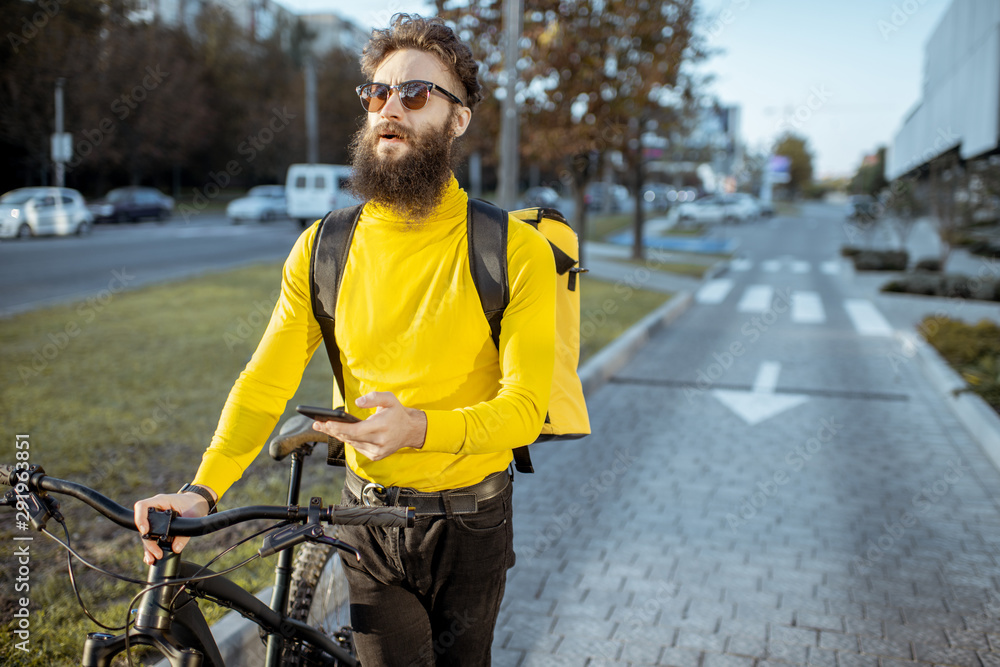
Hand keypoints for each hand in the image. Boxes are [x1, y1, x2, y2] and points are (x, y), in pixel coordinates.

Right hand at [134, 490, 214, 564]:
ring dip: (148, 547)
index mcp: (161, 501)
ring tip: (152, 559)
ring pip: (146, 534)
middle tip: (156, 553)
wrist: (198, 503)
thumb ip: (185, 532)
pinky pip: (152, 537)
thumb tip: (176, 548)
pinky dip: (151, 547)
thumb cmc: (195, 505)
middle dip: (148, 541)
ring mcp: (156, 518)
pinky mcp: (158, 526)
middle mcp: (155, 509)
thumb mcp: (193, 516)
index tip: (145, 531)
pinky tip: (151, 557)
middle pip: (143, 525)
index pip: (142, 506)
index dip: (140, 518)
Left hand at [311, 392, 426, 461]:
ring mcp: (377, 451)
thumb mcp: (389, 399)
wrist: (411, 431)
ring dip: (338, 435)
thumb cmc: (397, 413)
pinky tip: (339, 433)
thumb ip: (374, 397)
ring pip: (352, 443)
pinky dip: (349, 439)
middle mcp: (379, 442)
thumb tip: (357, 402)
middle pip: (350, 437)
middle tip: (317, 424)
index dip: (339, 427)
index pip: (356, 430)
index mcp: (382, 427)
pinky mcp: (376, 456)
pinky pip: (357, 447)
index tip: (326, 423)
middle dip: (332, 430)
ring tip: (324, 427)